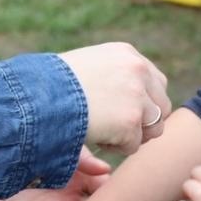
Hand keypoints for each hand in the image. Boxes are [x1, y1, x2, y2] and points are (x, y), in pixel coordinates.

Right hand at [60, 42, 170, 156]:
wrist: (38, 93)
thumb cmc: (52, 85)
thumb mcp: (86, 72)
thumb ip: (113, 84)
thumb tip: (131, 125)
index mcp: (126, 54)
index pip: (155, 82)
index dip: (142, 103)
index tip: (121, 113)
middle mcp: (137, 69)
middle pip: (162, 106)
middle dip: (142, 122)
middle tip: (115, 128)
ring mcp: (136, 94)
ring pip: (154, 128)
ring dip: (132, 136)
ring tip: (104, 131)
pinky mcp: (131, 119)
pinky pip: (134, 144)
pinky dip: (117, 147)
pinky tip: (95, 134)